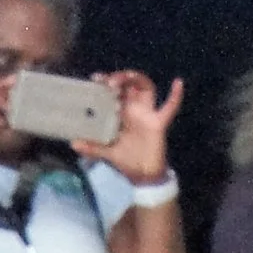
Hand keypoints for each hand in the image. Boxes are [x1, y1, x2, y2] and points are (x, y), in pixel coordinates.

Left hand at [100, 70, 183, 186]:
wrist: (143, 176)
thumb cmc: (126, 160)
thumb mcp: (106, 152)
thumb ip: (92, 147)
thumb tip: (73, 143)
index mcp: (121, 113)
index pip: (114, 92)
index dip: (106, 82)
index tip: (96, 78)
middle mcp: (134, 109)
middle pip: (129, 85)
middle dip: (119, 78)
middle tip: (108, 81)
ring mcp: (147, 113)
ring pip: (146, 88)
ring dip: (137, 79)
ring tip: (126, 77)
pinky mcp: (158, 122)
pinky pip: (170, 107)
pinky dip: (175, 96)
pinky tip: (178, 83)